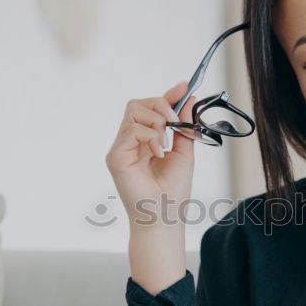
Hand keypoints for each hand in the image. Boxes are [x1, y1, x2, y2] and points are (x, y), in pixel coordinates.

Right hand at [105, 81, 197, 228]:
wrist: (165, 217)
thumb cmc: (172, 192)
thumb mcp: (184, 152)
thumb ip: (185, 125)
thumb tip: (189, 98)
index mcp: (145, 140)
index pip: (150, 108)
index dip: (166, 96)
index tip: (184, 88)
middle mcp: (129, 142)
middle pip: (137, 103)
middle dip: (161, 106)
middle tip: (175, 123)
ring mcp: (120, 148)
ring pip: (134, 111)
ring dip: (157, 121)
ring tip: (165, 143)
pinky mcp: (116, 157)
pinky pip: (132, 130)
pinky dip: (150, 136)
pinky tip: (158, 152)